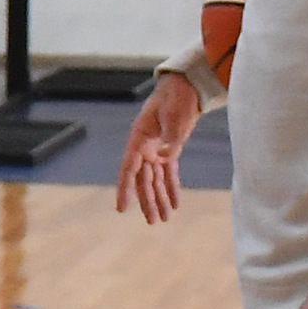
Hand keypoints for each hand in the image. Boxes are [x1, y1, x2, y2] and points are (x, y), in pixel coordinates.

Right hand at [115, 73, 202, 222]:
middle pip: (143, 180)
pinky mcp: (169, 148)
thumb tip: (164, 158)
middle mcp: (145, 147)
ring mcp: (156, 148)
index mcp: (139, 138)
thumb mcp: (175, 118)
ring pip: (155, 179)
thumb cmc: (177, 99)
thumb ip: (171, 139)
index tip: (121, 208)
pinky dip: (171, 187)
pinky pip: (168, 172)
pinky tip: (175, 203)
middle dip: (148, 201)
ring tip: (164, 218)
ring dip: (159, 198)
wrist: (186, 87)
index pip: (129, 169)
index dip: (124, 190)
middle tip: (154, 222)